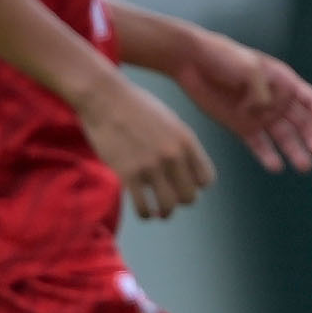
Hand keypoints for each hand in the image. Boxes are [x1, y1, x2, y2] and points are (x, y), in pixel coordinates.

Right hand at [75, 73, 217, 219]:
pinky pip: (144, 207)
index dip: (196, 186)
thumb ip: (181, 144)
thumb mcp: (170, 120)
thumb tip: (186, 168)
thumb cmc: (136, 107)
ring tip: (158, 211)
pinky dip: (145, 214)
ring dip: (164, 212)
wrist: (105, 98)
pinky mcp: (128, 174)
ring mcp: (151, 166)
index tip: (184, 185)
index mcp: (187, 141)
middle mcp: (173, 155)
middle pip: (189, 197)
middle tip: (168, 198)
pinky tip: (143, 211)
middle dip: (180, 201)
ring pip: (168, 206)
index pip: (206, 179)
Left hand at [172, 29, 311, 173]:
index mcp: (284, 80)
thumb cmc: (224, 57)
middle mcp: (276, 100)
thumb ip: (262, 91)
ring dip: (295, 151)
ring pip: (284, 138)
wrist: (192, 61)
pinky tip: (276, 167)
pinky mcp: (242, 126)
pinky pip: (259, 145)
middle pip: (302, 123)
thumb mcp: (249, 67)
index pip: (311, 100)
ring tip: (304, 167)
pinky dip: (268, 156)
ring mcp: (260, 115)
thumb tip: (264, 112)